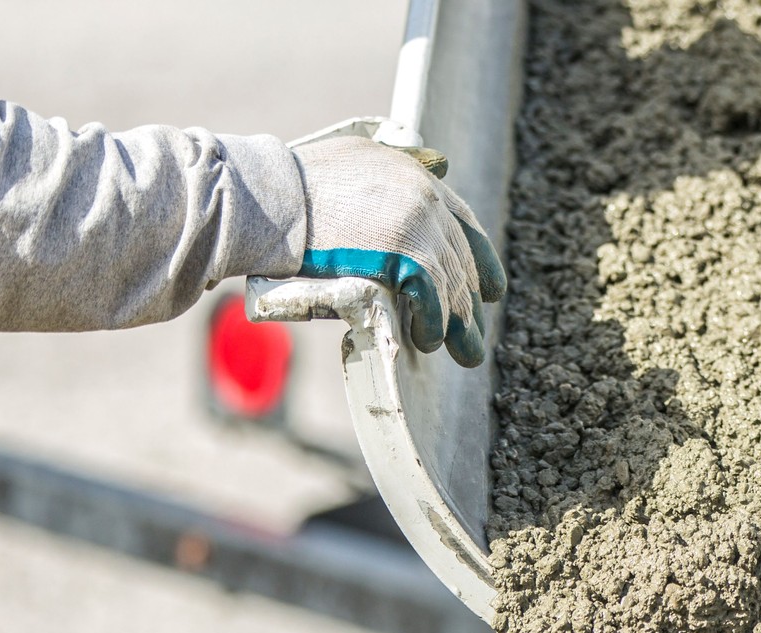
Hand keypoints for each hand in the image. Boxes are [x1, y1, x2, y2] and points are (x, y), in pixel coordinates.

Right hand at [291, 135, 507, 366]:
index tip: (489, 291)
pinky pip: (433, 299)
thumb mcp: (357, 154)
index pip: (465, 223)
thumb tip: (440, 165)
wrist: (271, 196)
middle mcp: (427, 198)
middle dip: (467, 302)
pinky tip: (428, 340)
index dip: (480, 260)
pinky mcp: (404, 255)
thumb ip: (398, 165)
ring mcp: (418, 226)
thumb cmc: (299, 181)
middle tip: (472, 335)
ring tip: (460, 350)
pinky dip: (433, 325)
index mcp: (419, 176)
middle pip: (461, 260)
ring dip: (454, 323)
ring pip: (451, 285)